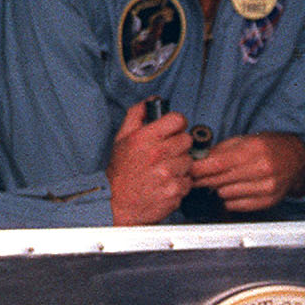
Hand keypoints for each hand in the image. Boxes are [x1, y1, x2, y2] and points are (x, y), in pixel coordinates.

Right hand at [107, 101, 192, 225]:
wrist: (115, 204)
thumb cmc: (120, 171)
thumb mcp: (122, 138)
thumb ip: (137, 115)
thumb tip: (153, 100)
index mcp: (145, 138)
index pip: (178, 119)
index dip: (177, 124)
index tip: (173, 131)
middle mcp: (157, 154)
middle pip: (187, 140)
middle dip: (178, 146)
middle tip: (166, 154)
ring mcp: (167, 174)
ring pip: (189, 161)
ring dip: (180, 166)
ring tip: (163, 171)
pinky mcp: (174, 191)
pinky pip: (188, 181)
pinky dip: (180, 183)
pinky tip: (165, 184)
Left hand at [189, 132, 304, 212]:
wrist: (297, 159)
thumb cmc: (270, 147)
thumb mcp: (246, 139)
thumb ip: (221, 150)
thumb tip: (198, 160)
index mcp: (254, 150)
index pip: (218, 163)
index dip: (199, 169)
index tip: (188, 170)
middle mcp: (262, 169)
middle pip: (220, 180)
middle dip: (204, 179)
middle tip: (197, 177)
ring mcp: (266, 187)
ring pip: (225, 194)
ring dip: (219, 188)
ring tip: (223, 181)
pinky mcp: (268, 201)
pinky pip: (236, 205)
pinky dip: (230, 199)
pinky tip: (234, 189)